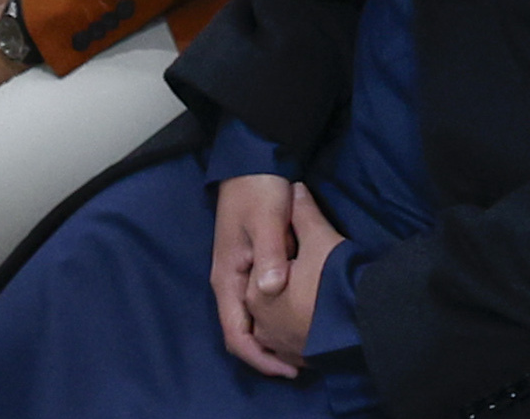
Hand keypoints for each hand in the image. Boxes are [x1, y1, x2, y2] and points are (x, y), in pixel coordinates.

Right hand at [210, 173, 337, 376]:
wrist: (254, 160)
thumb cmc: (260, 190)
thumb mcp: (268, 220)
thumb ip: (271, 255)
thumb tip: (271, 290)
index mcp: (227, 277)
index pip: (236, 334)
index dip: (259, 357)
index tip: (287, 369)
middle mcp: (228, 281)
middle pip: (242, 332)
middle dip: (267, 354)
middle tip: (301, 365)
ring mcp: (239, 273)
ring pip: (251, 318)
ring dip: (271, 337)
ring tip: (302, 349)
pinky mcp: (251, 264)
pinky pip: (258, 302)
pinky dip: (273, 317)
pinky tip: (296, 319)